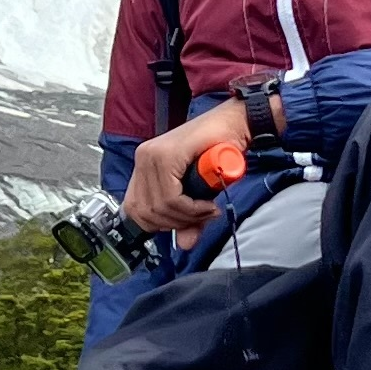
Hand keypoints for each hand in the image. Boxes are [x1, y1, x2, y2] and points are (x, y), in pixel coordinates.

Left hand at [124, 97, 253, 239]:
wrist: (236, 124)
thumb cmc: (219, 151)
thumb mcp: (200, 192)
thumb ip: (189, 218)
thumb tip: (184, 245)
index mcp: (145, 165)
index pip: (135, 209)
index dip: (159, 224)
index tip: (184, 223)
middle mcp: (144, 158)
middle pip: (146, 212)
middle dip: (176, 223)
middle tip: (201, 216)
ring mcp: (152, 155)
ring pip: (160, 207)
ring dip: (188, 215)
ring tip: (207, 208)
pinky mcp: (166, 155)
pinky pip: (172, 197)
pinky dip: (192, 208)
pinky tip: (207, 202)